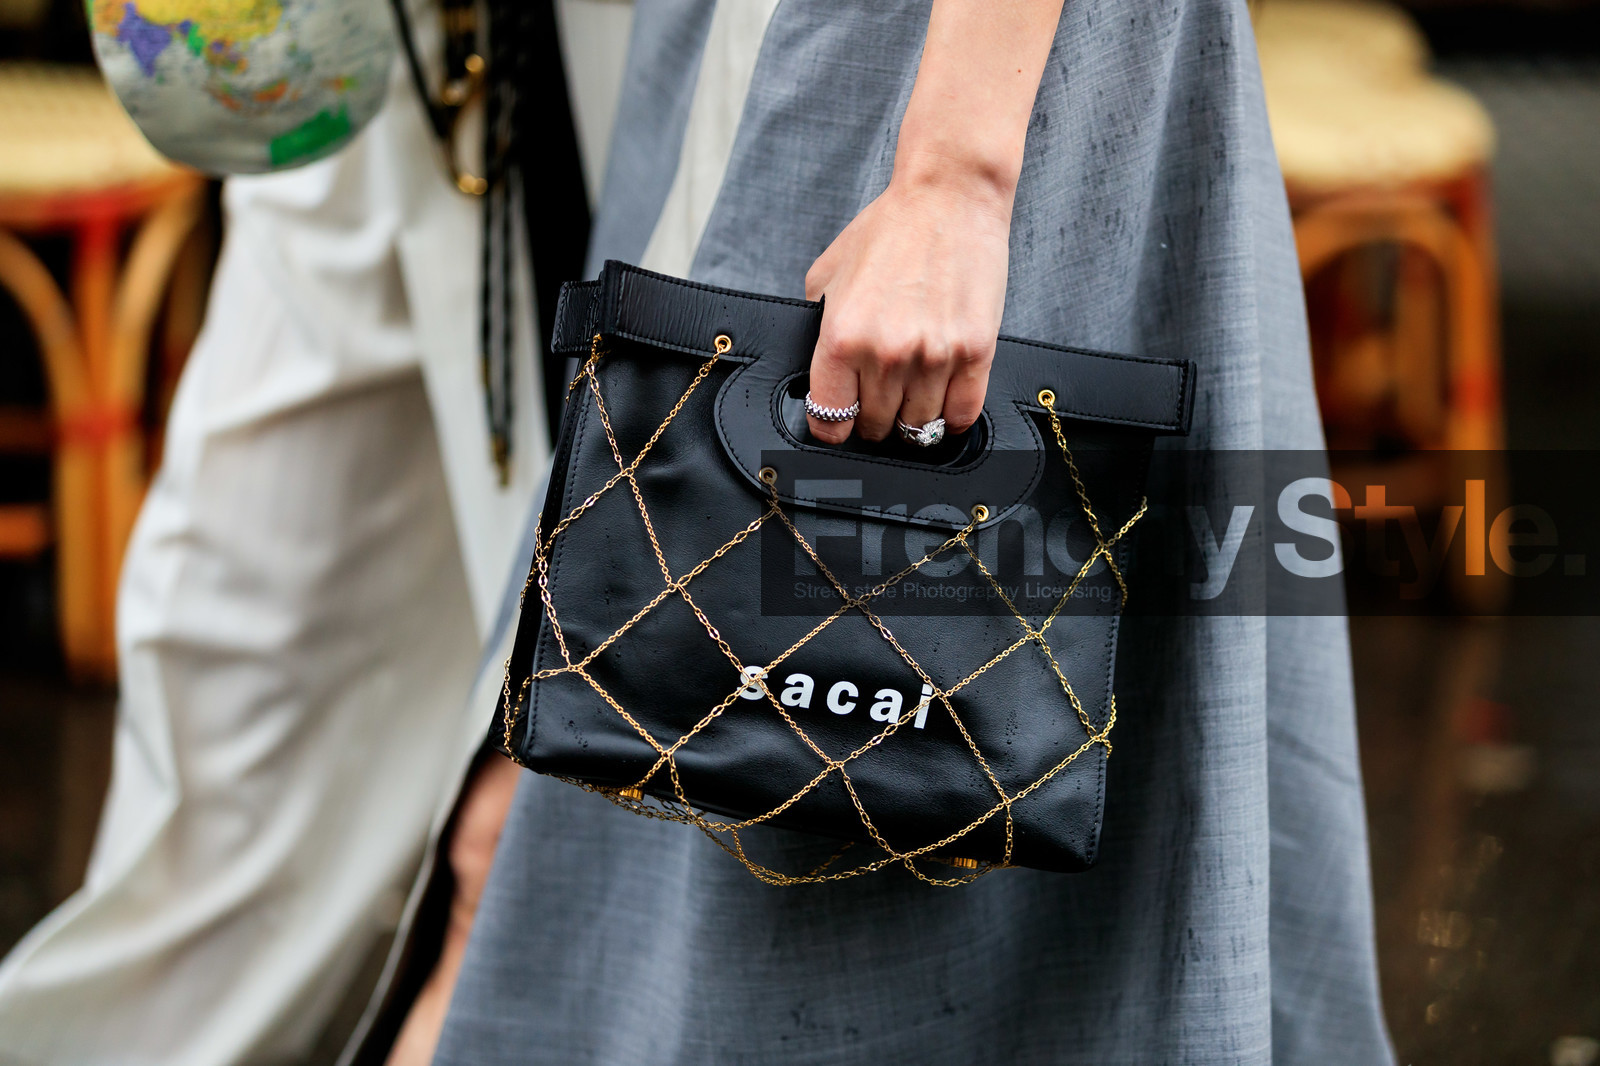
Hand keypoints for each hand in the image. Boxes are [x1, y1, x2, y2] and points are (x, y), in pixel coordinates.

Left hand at [803, 172, 1010, 444]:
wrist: (948, 198)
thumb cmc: (889, 231)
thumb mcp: (826, 276)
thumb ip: (817, 329)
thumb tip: (817, 377)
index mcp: (841, 338)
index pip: (829, 422)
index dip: (833, 426)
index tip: (841, 418)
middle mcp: (886, 354)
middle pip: (875, 428)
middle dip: (874, 417)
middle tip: (880, 394)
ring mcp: (933, 357)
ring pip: (918, 428)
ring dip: (913, 416)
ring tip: (912, 390)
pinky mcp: (974, 353)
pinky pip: (961, 415)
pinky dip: (951, 416)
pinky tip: (943, 397)